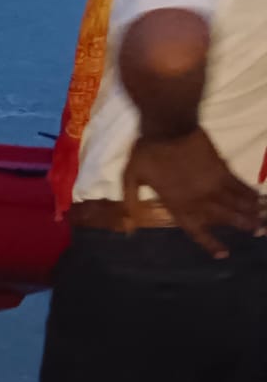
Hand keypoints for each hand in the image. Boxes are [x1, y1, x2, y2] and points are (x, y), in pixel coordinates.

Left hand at [121, 128, 262, 256]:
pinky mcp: (222, 168)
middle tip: (258, 232)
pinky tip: (259, 197)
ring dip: (251, 212)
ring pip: (236, 203)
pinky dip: (250, 192)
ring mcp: (213, 184)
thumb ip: (131, 200)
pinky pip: (239, 184)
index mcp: (176, 203)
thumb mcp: (130, 177)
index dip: (210, 243)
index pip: (195, 229)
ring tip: (262, 222)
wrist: (168, 127)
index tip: (223, 254)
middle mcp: (198, 198)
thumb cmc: (146, 152)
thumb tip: (129, 224)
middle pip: (225, 217)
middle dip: (243, 226)